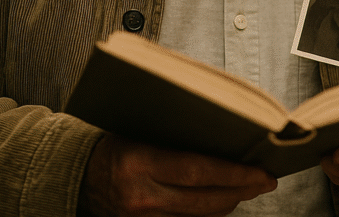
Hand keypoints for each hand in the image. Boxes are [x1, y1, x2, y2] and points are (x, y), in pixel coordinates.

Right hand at [79, 134, 276, 215]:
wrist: (72, 176)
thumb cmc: (111, 144)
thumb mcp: (140, 132)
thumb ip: (176, 138)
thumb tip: (225, 136)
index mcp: (140, 163)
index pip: (200, 171)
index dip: (236, 174)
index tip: (263, 172)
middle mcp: (142, 197)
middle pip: (206, 201)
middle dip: (242, 191)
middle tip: (266, 181)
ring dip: (228, 204)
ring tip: (249, 189)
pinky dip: (207, 215)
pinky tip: (222, 202)